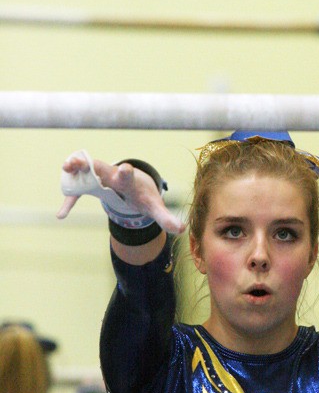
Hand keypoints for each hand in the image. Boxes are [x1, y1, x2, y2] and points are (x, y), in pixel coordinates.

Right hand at [57, 151, 185, 234]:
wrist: (136, 185)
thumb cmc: (144, 195)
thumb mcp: (155, 207)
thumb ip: (166, 218)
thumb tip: (182, 229)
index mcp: (129, 182)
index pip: (128, 175)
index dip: (127, 173)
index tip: (126, 169)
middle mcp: (113, 175)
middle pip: (102, 167)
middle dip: (90, 164)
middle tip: (77, 162)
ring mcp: (100, 178)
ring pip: (86, 171)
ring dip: (75, 169)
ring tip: (65, 168)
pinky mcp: (91, 185)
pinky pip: (78, 191)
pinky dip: (69, 200)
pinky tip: (62, 215)